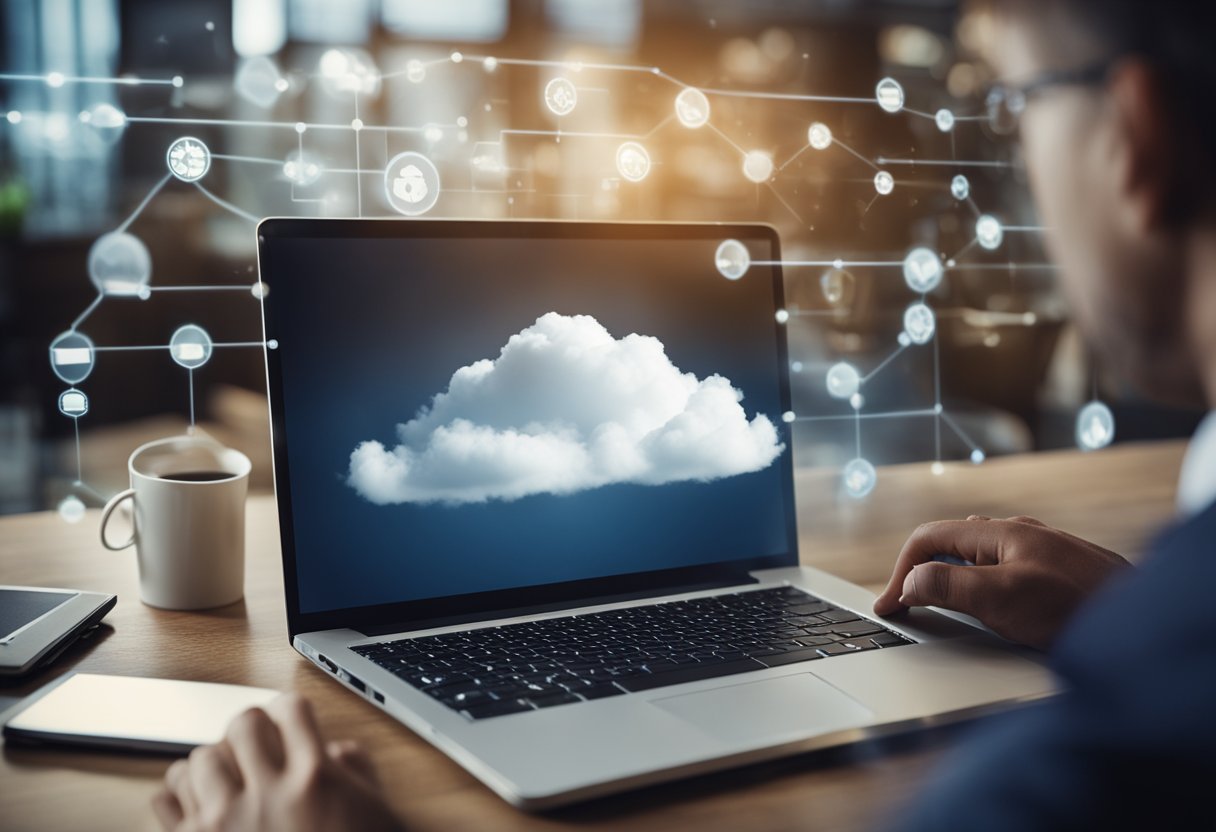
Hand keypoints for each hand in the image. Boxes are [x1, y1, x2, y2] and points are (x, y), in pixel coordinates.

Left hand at [152, 694, 403, 831]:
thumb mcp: (374, 812)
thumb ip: (355, 772)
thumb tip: (335, 752)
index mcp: (316, 779)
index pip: (291, 709)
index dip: (292, 712)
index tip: (291, 721)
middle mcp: (267, 795)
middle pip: (243, 724)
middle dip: (254, 730)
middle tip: (260, 746)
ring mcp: (225, 825)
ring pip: (198, 759)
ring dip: (214, 763)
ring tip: (228, 777)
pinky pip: (163, 803)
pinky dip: (178, 799)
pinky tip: (200, 805)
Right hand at [872, 515, 1130, 649]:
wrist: (1140, 625)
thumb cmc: (1076, 609)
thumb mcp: (1000, 599)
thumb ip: (947, 586)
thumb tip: (909, 582)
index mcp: (1000, 533)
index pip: (929, 538)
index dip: (900, 570)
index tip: (889, 604)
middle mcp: (1019, 535)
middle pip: (951, 544)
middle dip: (921, 571)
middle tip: (907, 605)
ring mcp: (1040, 552)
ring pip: (978, 557)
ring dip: (950, 578)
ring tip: (939, 606)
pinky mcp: (1057, 573)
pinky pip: (1003, 570)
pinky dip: (979, 585)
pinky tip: (990, 608)